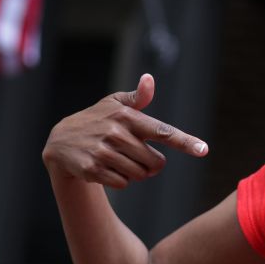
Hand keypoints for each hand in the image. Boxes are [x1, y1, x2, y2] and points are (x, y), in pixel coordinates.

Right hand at [42, 73, 207, 188]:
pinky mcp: (92, 169)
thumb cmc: (97, 120)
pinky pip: (123, 183)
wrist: (61, 141)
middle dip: (150, 164)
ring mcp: (102, 151)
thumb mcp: (114, 104)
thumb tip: (149, 80)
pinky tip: (107, 168)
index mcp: (126, 116)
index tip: (203, 150)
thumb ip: (137, 97)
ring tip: (118, 160)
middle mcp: (115, 132)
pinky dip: (120, 180)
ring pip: (140, 175)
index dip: (185, 142)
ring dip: (135, 172)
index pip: (162, 131)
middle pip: (155, 162)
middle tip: (136, 155)